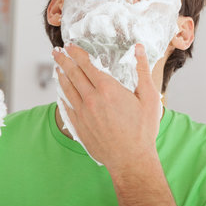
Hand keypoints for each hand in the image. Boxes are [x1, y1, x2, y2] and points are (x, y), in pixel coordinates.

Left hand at [52, 43, 161, 171]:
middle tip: (56, 51)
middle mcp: (91, 98)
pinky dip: (62, 95)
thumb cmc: (143, 130)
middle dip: (63, 60)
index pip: (87, 65)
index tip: (69, 45)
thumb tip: (139, 49)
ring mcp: (83, 113)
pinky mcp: (79, 125)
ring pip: (67, 89)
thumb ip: (143, 70)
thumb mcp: (149, 97)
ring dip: (61, 76)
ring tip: (57, 66)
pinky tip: (60, 91)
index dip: (77, 53)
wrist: (131, 160)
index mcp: (108, 89)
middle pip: (73, 74)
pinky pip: (66, 106)